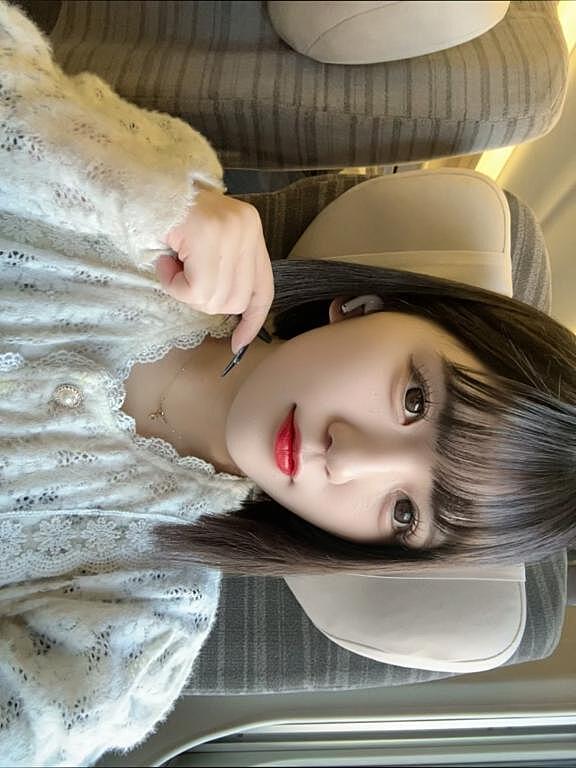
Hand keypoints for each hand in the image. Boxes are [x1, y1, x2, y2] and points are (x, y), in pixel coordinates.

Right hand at [155, 186, 273, 353]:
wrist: (141, 183)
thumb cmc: (169, 218)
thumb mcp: (207, 245)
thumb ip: (223, 271)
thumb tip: (225, 310)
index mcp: (252, 231)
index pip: (263, 288)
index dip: (253, 320)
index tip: (240, 343)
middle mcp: (248, 229)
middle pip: (236, 300)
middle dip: (205, 300)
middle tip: (183, 276)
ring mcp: (231, 230)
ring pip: (214, 298)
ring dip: (185, 291)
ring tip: (172, 265)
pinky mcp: (208, 234)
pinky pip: (194, 288)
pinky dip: (173, 284)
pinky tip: (164, 263)